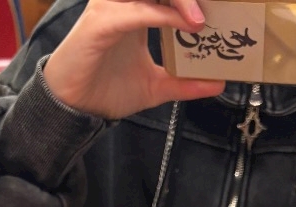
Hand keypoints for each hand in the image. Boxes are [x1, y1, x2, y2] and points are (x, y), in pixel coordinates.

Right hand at [42, 0, 224, 120]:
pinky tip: (183, 26)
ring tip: (202, 21)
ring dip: (181, 1)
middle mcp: (126, 4)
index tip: (222, 12)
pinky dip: (162, 16)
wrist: (73, 107)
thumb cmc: (104, 89)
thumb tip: (218, 82)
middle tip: (219, 10)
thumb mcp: (155, 87)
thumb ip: (185, 83)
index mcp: (139, 11)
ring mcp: (113, 9)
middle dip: (189, 0)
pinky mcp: (101, 22)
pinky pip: (137, 11)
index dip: (192, 3)